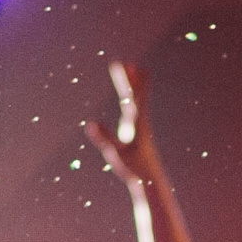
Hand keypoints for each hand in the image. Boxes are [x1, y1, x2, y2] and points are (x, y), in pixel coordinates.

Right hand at [84, 60, 169, 194]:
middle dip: (130, 77)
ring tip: (133, 68)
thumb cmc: (133, 169)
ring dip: (134, 84)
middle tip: (124, 61)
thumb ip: (103, 138)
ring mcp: (141, 126)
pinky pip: (136, 108)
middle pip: (136, 94)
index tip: (120, 63)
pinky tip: (129, 97)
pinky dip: (133, 97)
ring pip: (138, 100)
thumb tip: (90, 123)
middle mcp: (140, 121)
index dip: (126, 79)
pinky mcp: (139, 132)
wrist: (150, 181)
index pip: (131, 96)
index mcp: (136, 123)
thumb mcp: (115, 153)